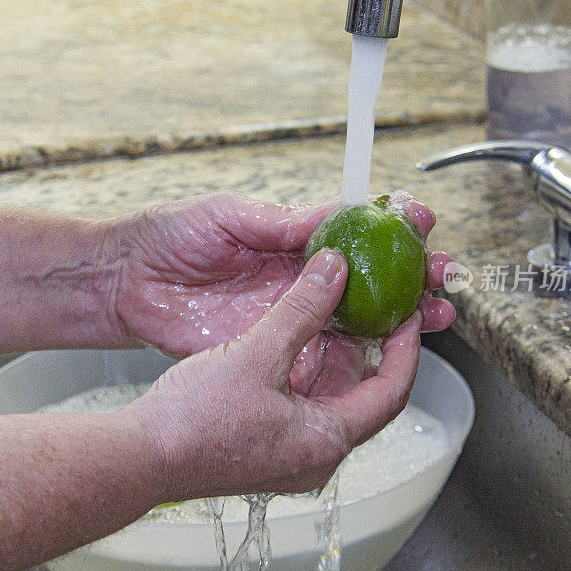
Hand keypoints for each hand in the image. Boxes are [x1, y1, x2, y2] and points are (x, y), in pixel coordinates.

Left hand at [102, 192, 453, 359]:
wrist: (126, 283)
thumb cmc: (170, 236)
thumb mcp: (229, 216)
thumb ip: (283, 223)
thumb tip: (340, 214)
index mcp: (291, 241)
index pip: (356, 233)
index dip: (393, 227)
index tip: (421, 221)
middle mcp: (299, 281)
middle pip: (370, 281)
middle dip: (413, 277)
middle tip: (444, 276)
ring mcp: (288, 317)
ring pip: (356, 321)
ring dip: (400, 318)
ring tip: (436, 313)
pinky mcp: (272, 349)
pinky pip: (321, 354)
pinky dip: (358, 355)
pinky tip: (388, 351)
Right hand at [129, 247, 442, 499]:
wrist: (138, 458)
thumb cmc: (194, 420)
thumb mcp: (256, 354)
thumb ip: (301, 308)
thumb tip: (335, 268)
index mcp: (326, 441)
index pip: (391, 391)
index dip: (406, 348)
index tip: (410, 313)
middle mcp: (315, 456)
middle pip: (364, 396)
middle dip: (373, 350)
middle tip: (379, 308)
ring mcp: (289, 456)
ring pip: (330, 399)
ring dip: (336, 358)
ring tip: (339, 313)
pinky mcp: (265, 449)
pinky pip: (302, 405)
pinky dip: (306, 371)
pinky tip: (296, 339)